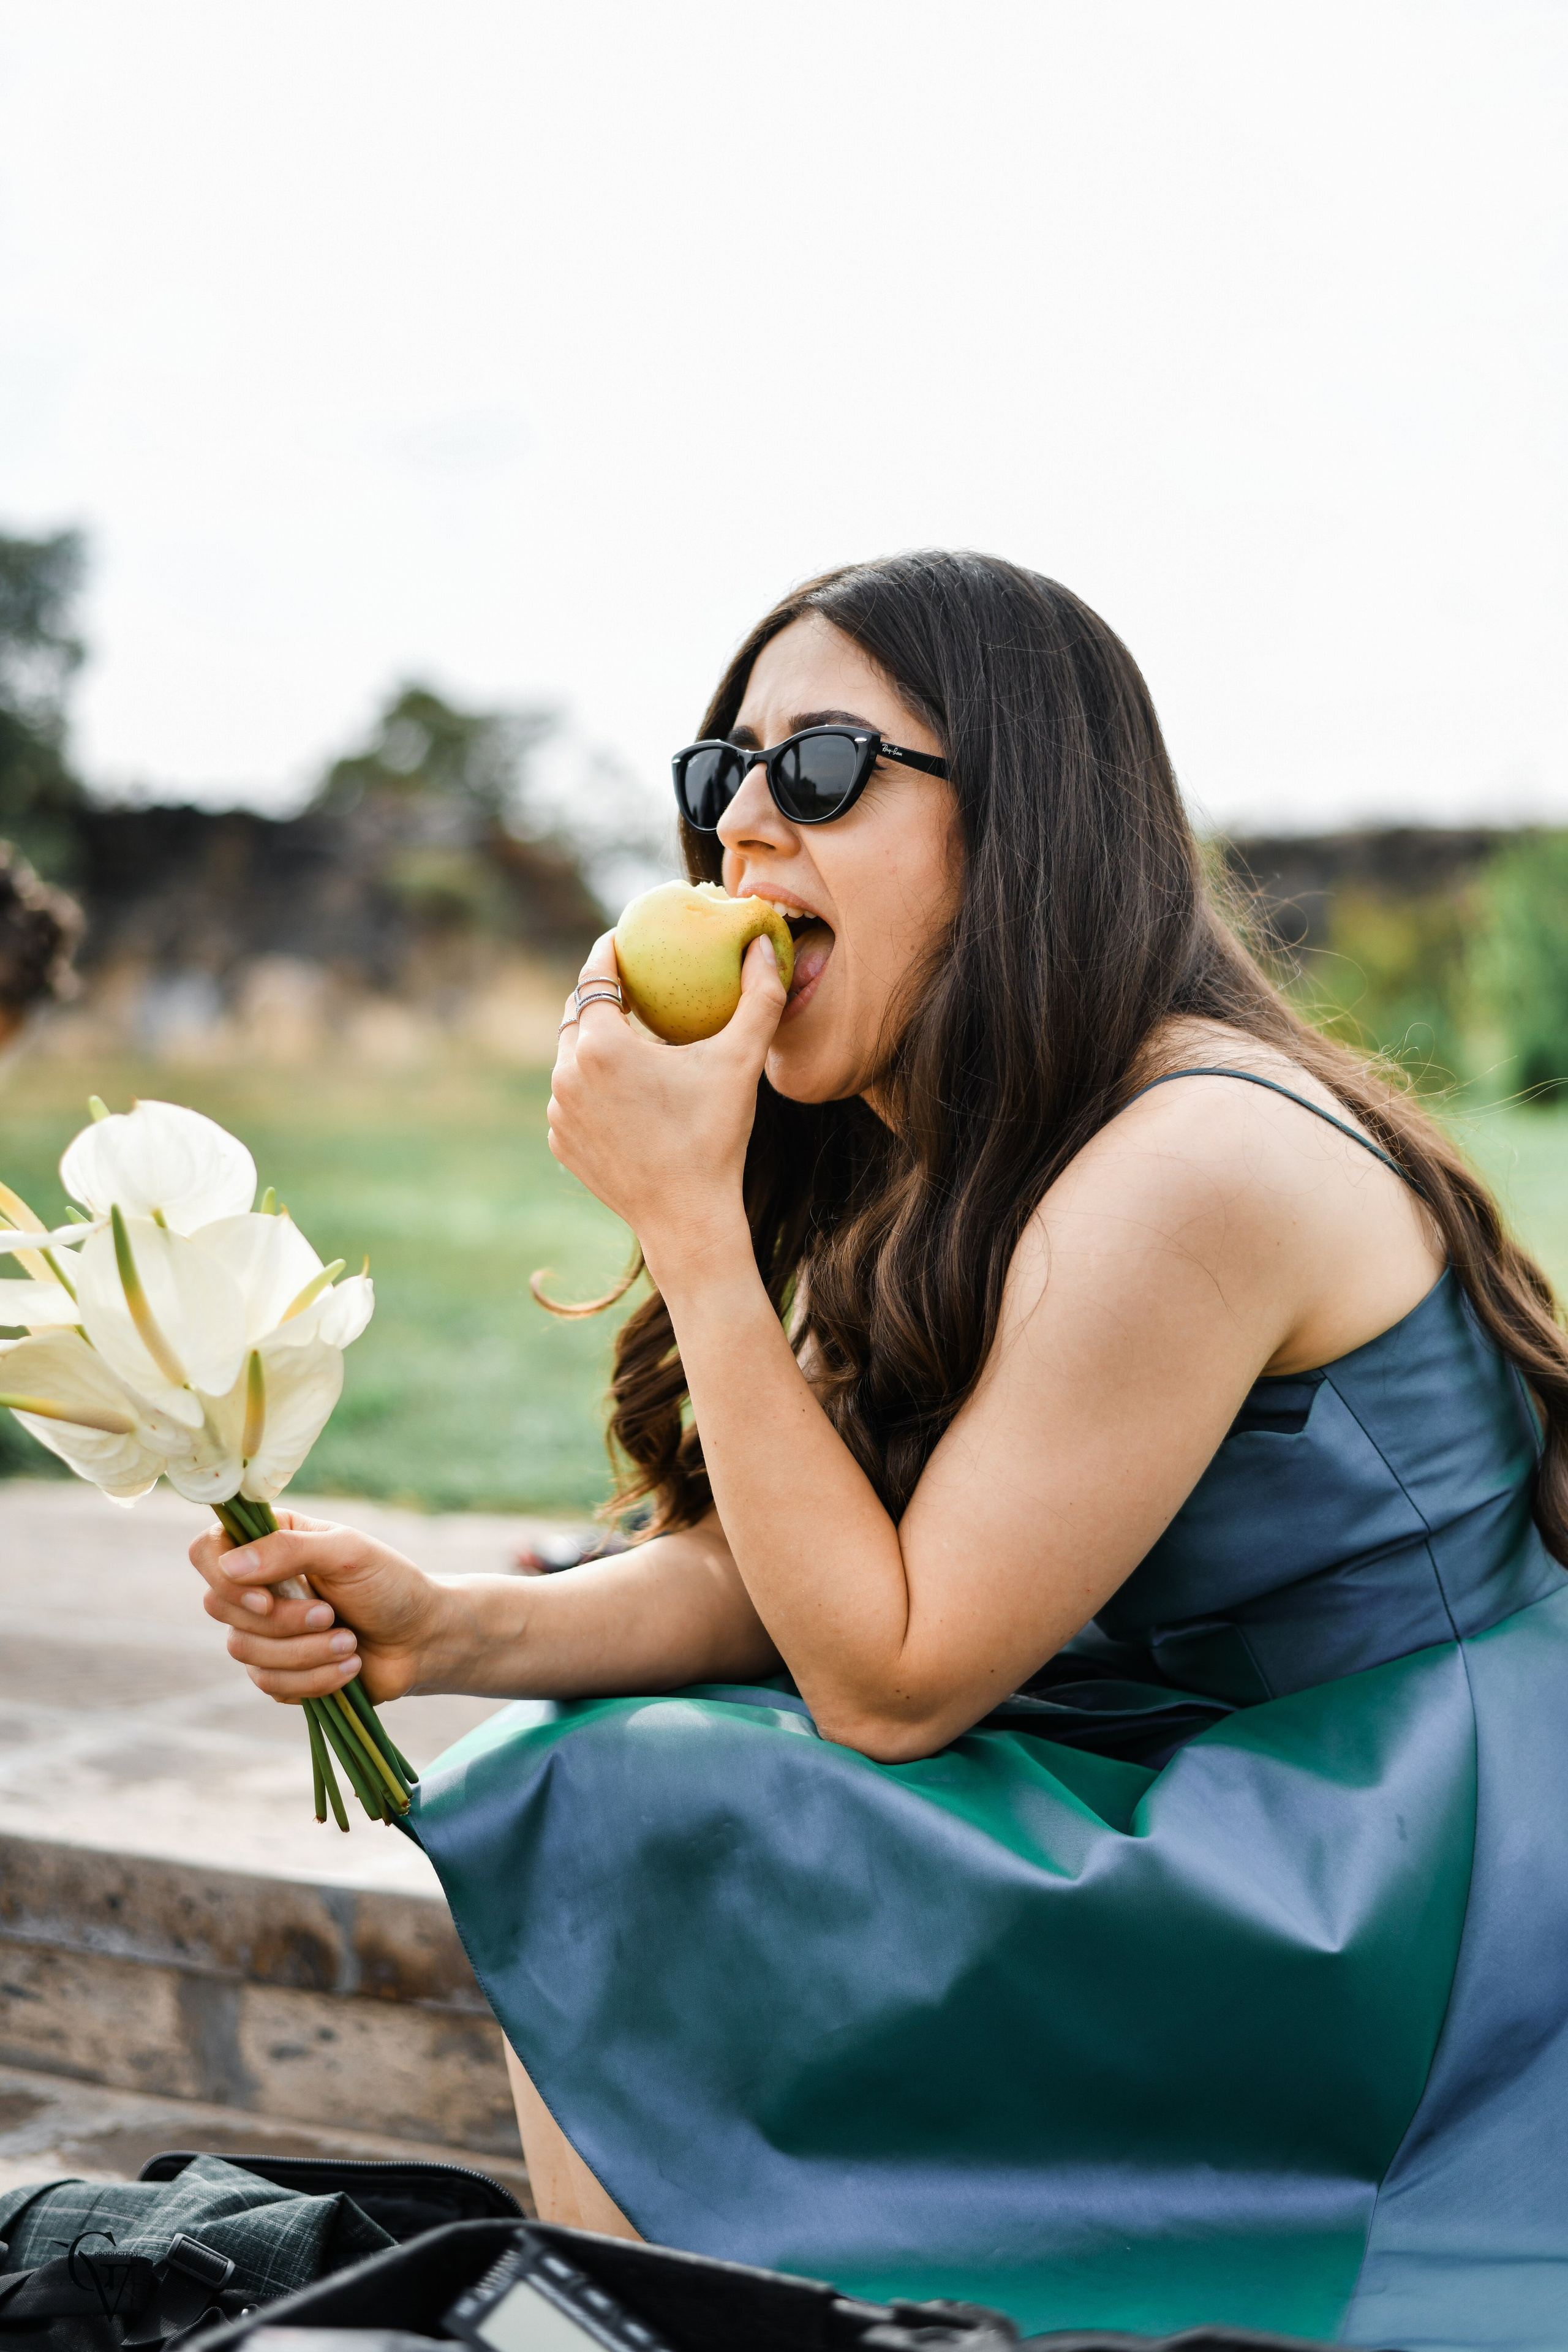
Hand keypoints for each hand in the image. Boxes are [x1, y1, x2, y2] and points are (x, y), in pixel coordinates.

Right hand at [190, 1510, 452, 1705]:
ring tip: (349, 1642)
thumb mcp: (347, 1553)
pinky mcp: (278, 1671)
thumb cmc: (390, 1584)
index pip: (207, 1551)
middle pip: (219, 1607)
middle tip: (331, 1614)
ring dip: (305, 1652)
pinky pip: (268, 1684)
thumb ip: (289, 1549)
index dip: (224, 1578)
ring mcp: (264, 1631)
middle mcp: (257, 1585)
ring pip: (244, 1651)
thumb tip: (230, 1565)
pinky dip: (313, 1679)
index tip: (266, 1596)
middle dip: (282, 1621)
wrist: (422, 1639)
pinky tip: (349, 1668)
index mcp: (269, 1543)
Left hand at [548, 929, 784, 1282]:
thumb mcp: (741, 1062)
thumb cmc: (715, 1137)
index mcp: (601, 1045)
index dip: (608, 951)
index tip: (624, 939)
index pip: (595, 976)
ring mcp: (558, 1111)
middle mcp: (567, 1073)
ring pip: (570, 1058)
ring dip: (592, 1042)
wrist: (686, 1219)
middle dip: (598, 994)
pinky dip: (590, 1086)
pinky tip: (619, 1088)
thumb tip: (764, 942)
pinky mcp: (561, 1141)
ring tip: (625, 1036)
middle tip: (628, 984)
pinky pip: (570, 1098)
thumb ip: (758, 996)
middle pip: (575, 1013)